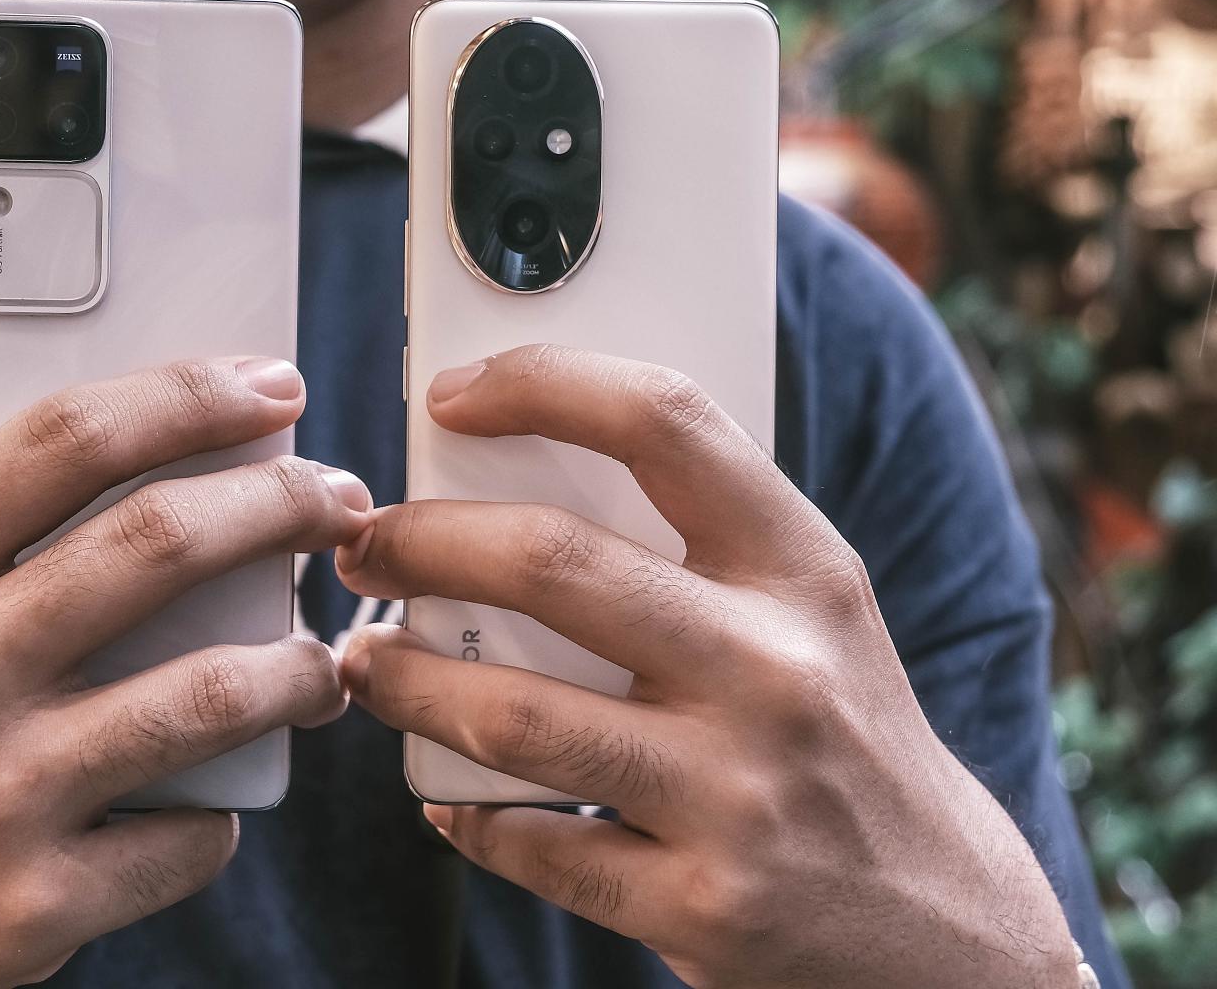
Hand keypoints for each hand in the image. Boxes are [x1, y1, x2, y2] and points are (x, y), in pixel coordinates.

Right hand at [0, 357, 367, 988]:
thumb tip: (143, 477)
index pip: (65, 441)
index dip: (189, 395)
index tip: (267, 386)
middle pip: (161, 544)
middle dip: (283, 505)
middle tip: (338, 501)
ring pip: (212, 694)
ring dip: (301, 668)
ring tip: (324, 661)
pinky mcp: (31, 909)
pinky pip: (189, 837)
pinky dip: (219, 812)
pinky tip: (212, 799)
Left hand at [336, 345, 1075, 988]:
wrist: (948, 930)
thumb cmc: (841, 740)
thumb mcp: (811, 618)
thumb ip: (693, 549)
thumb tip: (507, 479)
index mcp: (803, 572)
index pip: (667, 424)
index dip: (540, 385)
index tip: (450, 394)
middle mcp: (777, 670)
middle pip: (552, 563)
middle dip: (421, 542)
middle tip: (366, 545)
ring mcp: (740, 794)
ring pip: (511, 716)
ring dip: (403, 682)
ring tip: (367, 664)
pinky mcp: (703, 907)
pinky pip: (531, 844)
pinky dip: (465, 815)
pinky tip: (449, 795)